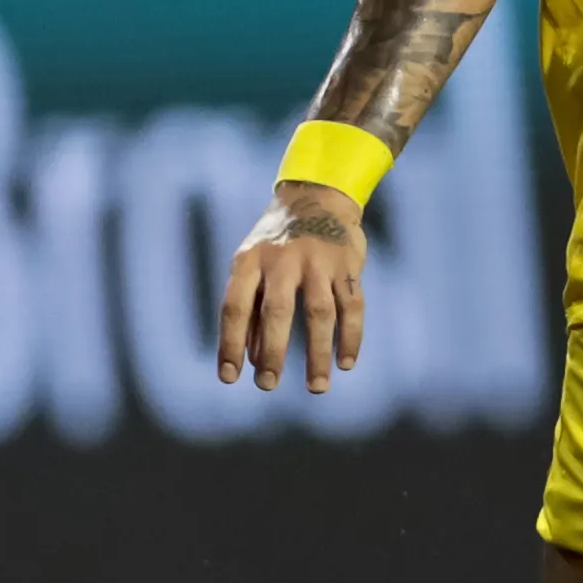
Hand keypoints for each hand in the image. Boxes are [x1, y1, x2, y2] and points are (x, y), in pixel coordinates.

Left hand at [218, 180, 366, 393]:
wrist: (317, 196)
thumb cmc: (276, 244)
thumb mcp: (252, 266)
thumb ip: (251, 309)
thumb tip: (253, 360)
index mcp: (250, 260)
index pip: (235, 306)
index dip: (230, 344)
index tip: (230, 378)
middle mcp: (283, 259)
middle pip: (277, 311)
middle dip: (273, 352)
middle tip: (268, 386)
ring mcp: (319, 261)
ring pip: (319, 313)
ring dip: (317, 353)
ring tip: (316, 386)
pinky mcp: (348, 265)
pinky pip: (352, 306)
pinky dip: (351, 337)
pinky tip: (345, 362)